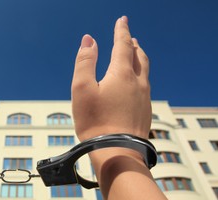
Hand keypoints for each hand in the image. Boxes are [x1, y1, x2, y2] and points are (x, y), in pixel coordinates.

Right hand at [72, 16, 150, 141]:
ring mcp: (144, 97)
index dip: (122, 31)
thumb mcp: (82, 88)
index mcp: (122, 74)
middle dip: (133, 44)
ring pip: (145, 71)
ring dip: (139, 58)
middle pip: (138, 56)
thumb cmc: (95, 121)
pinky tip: (137, 83)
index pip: (123, 44)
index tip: (122, 20)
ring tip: (136, 54)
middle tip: (129, 37)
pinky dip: (140, 76)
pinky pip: (145, 86)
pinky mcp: (145, 111)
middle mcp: (138, 82)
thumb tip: (89, 40)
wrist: (116, 151)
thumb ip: (85, 62)